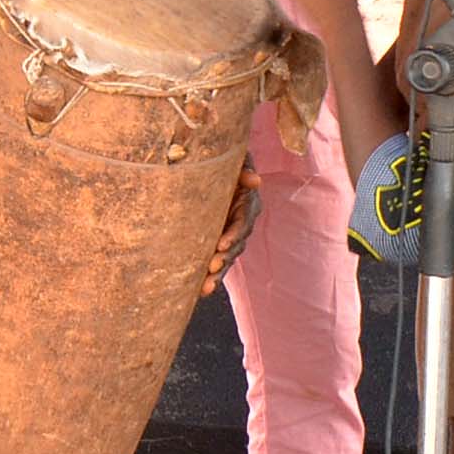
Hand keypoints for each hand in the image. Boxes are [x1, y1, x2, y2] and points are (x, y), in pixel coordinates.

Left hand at [199, 164, 261, 296]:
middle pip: (236, 245)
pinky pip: (217, 262)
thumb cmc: (226, 163)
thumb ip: (243, 168)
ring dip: (217, 274)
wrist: (218, 170)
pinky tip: (199, 292)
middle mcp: (243, 223)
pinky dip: (210, 277)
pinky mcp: (220, 244)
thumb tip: (254, 179)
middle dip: (224, 258)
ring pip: (227, 258)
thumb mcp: (236, 161)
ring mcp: (232, 235)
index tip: (221, 245)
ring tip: (205, 287)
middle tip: (212, 268)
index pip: (243, 222)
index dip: (234, 234)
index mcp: (248, 205)